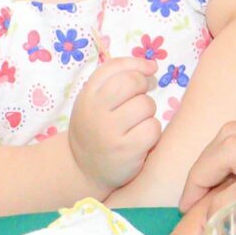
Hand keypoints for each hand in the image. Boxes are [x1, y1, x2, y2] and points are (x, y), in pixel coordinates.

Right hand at [68, 57, 161, 191]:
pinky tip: (140, 139)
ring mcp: (110, 132)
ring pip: (146, 105)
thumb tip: (152, 66)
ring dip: (148, 112)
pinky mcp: (126, 151)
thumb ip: (116, 80)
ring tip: (136, 123)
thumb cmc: (95, 128)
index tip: (150, 69)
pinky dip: (152, 132)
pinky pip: (152, 128)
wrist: (83, 170)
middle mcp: (95, 111)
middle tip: (139, 99)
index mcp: (88, 95)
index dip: (138, 64)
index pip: (115, 67)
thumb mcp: (94, 101)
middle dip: (143, 86)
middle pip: (132, 82)